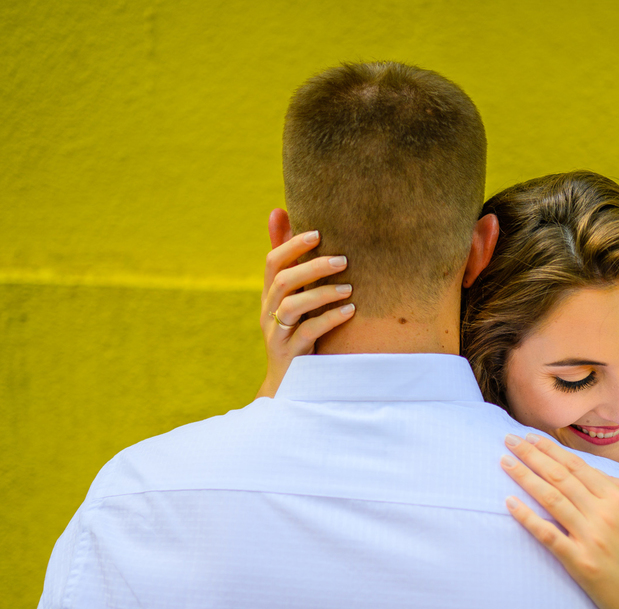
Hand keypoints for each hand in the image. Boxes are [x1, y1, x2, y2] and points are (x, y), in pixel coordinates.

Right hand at [257, 210, 355, 397]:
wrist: (289, 385)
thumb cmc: (298, 335)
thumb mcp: (297, 301)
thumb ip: (294, 263)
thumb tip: (281, 212)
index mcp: (270, 296)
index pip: (272, 262)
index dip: (291, 244)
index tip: (317, 233)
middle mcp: (268, 312)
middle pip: (282, 281)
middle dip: (311, 267)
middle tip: (343, 260)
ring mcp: (277, 334)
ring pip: (291, 306)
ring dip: (321, 293)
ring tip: (349, 288)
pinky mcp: (290, 354)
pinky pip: (307, 332)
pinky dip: (329, 319)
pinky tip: (349, 310)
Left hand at [501, 433, 618, 608]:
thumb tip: (602, 476)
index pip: (578, 466)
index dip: (551, 449)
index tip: (531, 437)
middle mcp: (605, 513)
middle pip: (560, 476)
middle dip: (532, 454)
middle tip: (509, 439)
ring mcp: (591, 538)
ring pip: (550, 498)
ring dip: (525, 477)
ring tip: (505, 462)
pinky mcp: (581, 563)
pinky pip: (547, 535)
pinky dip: (526, 517)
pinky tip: (509, 504)